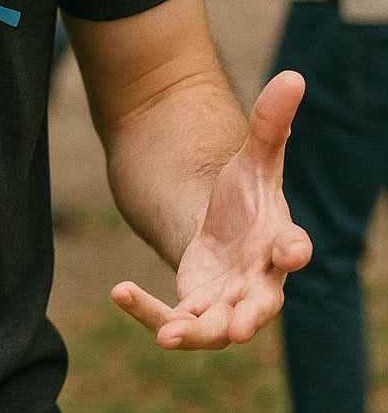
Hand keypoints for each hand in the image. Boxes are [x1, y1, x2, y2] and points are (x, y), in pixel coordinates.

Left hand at [110, 70, 311, 349]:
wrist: (219, 229)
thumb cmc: (247, 199)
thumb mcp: (254, 157)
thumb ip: (271, 123)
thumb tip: (293, 76)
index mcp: (277, 242)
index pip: (291, 249)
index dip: (293, 251)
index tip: (292, 253)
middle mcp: (257, 282)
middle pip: (260, 305)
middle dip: (250, 318)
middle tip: (240, 329)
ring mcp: (225, 303)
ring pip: (215, 328)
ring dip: (194, 333)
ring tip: (168, 337)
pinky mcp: (192, 312)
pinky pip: (172, 321)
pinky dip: (146, 312)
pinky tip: (118, 291)